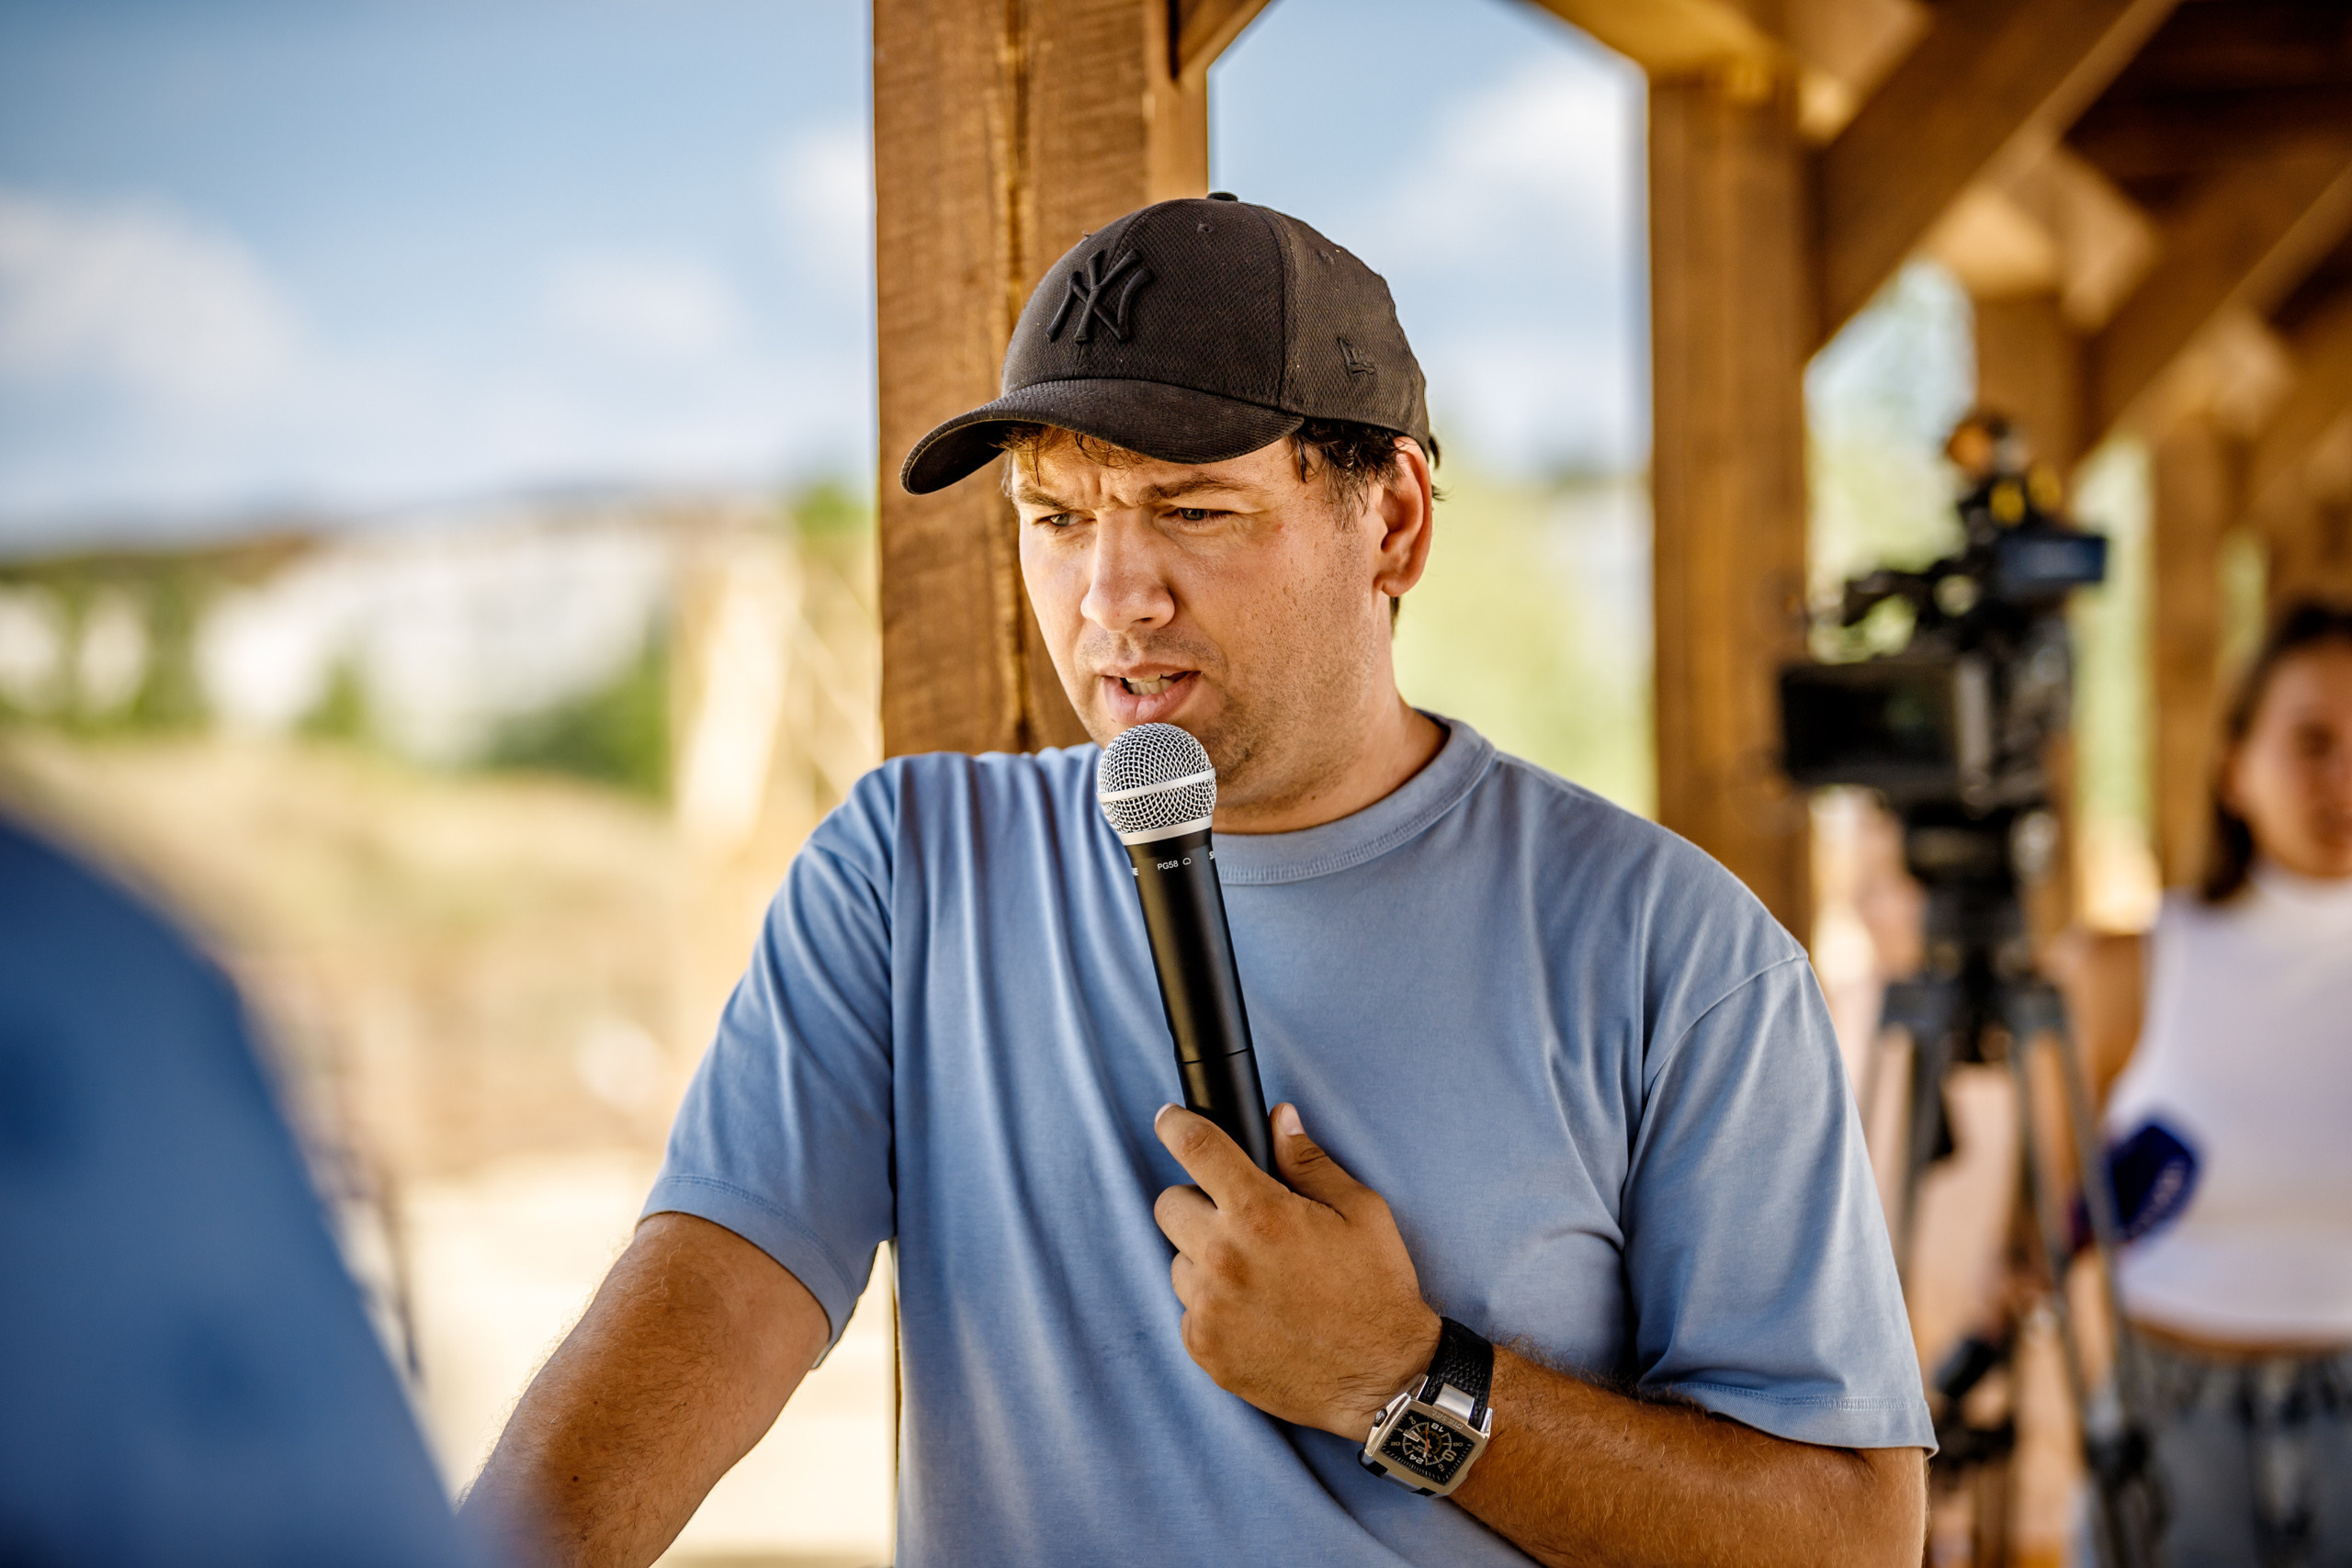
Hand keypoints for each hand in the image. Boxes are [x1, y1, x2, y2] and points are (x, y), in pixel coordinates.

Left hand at [1153, 1102, 1440, 1438]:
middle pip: (1170, 1204)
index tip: (1168, 1119)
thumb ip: (1308, 1161)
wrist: (1382, 1378)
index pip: (1197, 1149)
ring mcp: (1210, 1307)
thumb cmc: (1377, 1290)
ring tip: (1255, 1277)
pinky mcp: (1205, 1348)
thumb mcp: (1360, 1211)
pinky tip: (1253, 1313)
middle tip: (1236, 1221)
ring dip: (1204, 1260)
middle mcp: (1224, 1257)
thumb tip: (1279, 1120)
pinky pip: (1188, 1310)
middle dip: (1198, 1203)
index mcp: (1261, 1213)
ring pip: (1178, 1261)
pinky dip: (1211, 1307)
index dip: (1176, 1125)